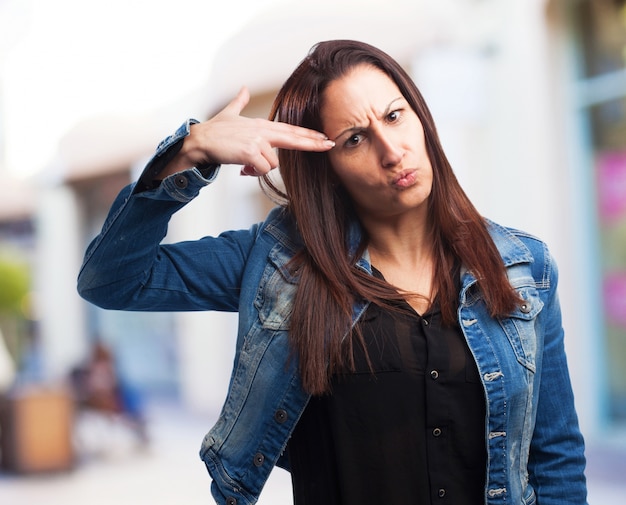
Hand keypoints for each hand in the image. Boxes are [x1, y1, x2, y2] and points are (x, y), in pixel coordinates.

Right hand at [161, 87, 334, 177]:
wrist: (199, 140)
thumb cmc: (214, 131)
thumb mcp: (229, 113)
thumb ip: (239, 101)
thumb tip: (243, 89)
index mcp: (261, 125)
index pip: (290, 129)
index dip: (308, 134)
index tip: (324, 137)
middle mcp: (262, 131)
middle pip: (294, 138)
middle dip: (313, 143)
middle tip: (329, 145)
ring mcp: (256, 141)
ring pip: (272, 163)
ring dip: (259, 169)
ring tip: (245, 165)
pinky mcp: (250, 152)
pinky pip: (261, 169)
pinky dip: (252, 173)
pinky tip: (242, 169)